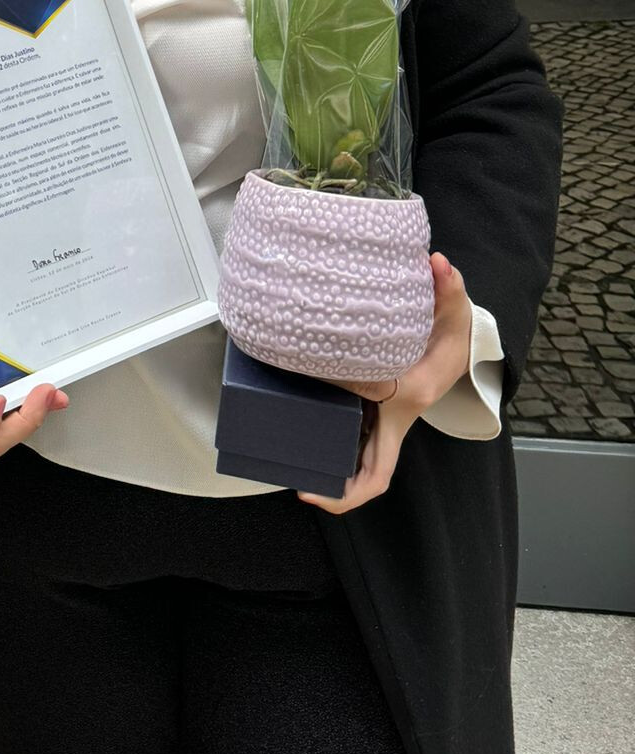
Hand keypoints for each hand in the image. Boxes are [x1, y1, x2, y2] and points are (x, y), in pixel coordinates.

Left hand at [300, 253, 472, 515]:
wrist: (463, 341)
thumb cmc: (452, 329)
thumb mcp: (453, 309)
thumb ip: (447, 286)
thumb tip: (436, 261)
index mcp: (410, 398)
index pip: (382, 455)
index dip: (353, 480)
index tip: (315, 484)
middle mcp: (398, 417)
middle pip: (373, 473)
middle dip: (341, 492)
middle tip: (299, 487)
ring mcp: (388, 418)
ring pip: (364, 463)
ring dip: (334, 471)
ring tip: (292, 468)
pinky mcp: (379, 408)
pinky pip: (358, 438)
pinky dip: (336, 445)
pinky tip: (300, 431)